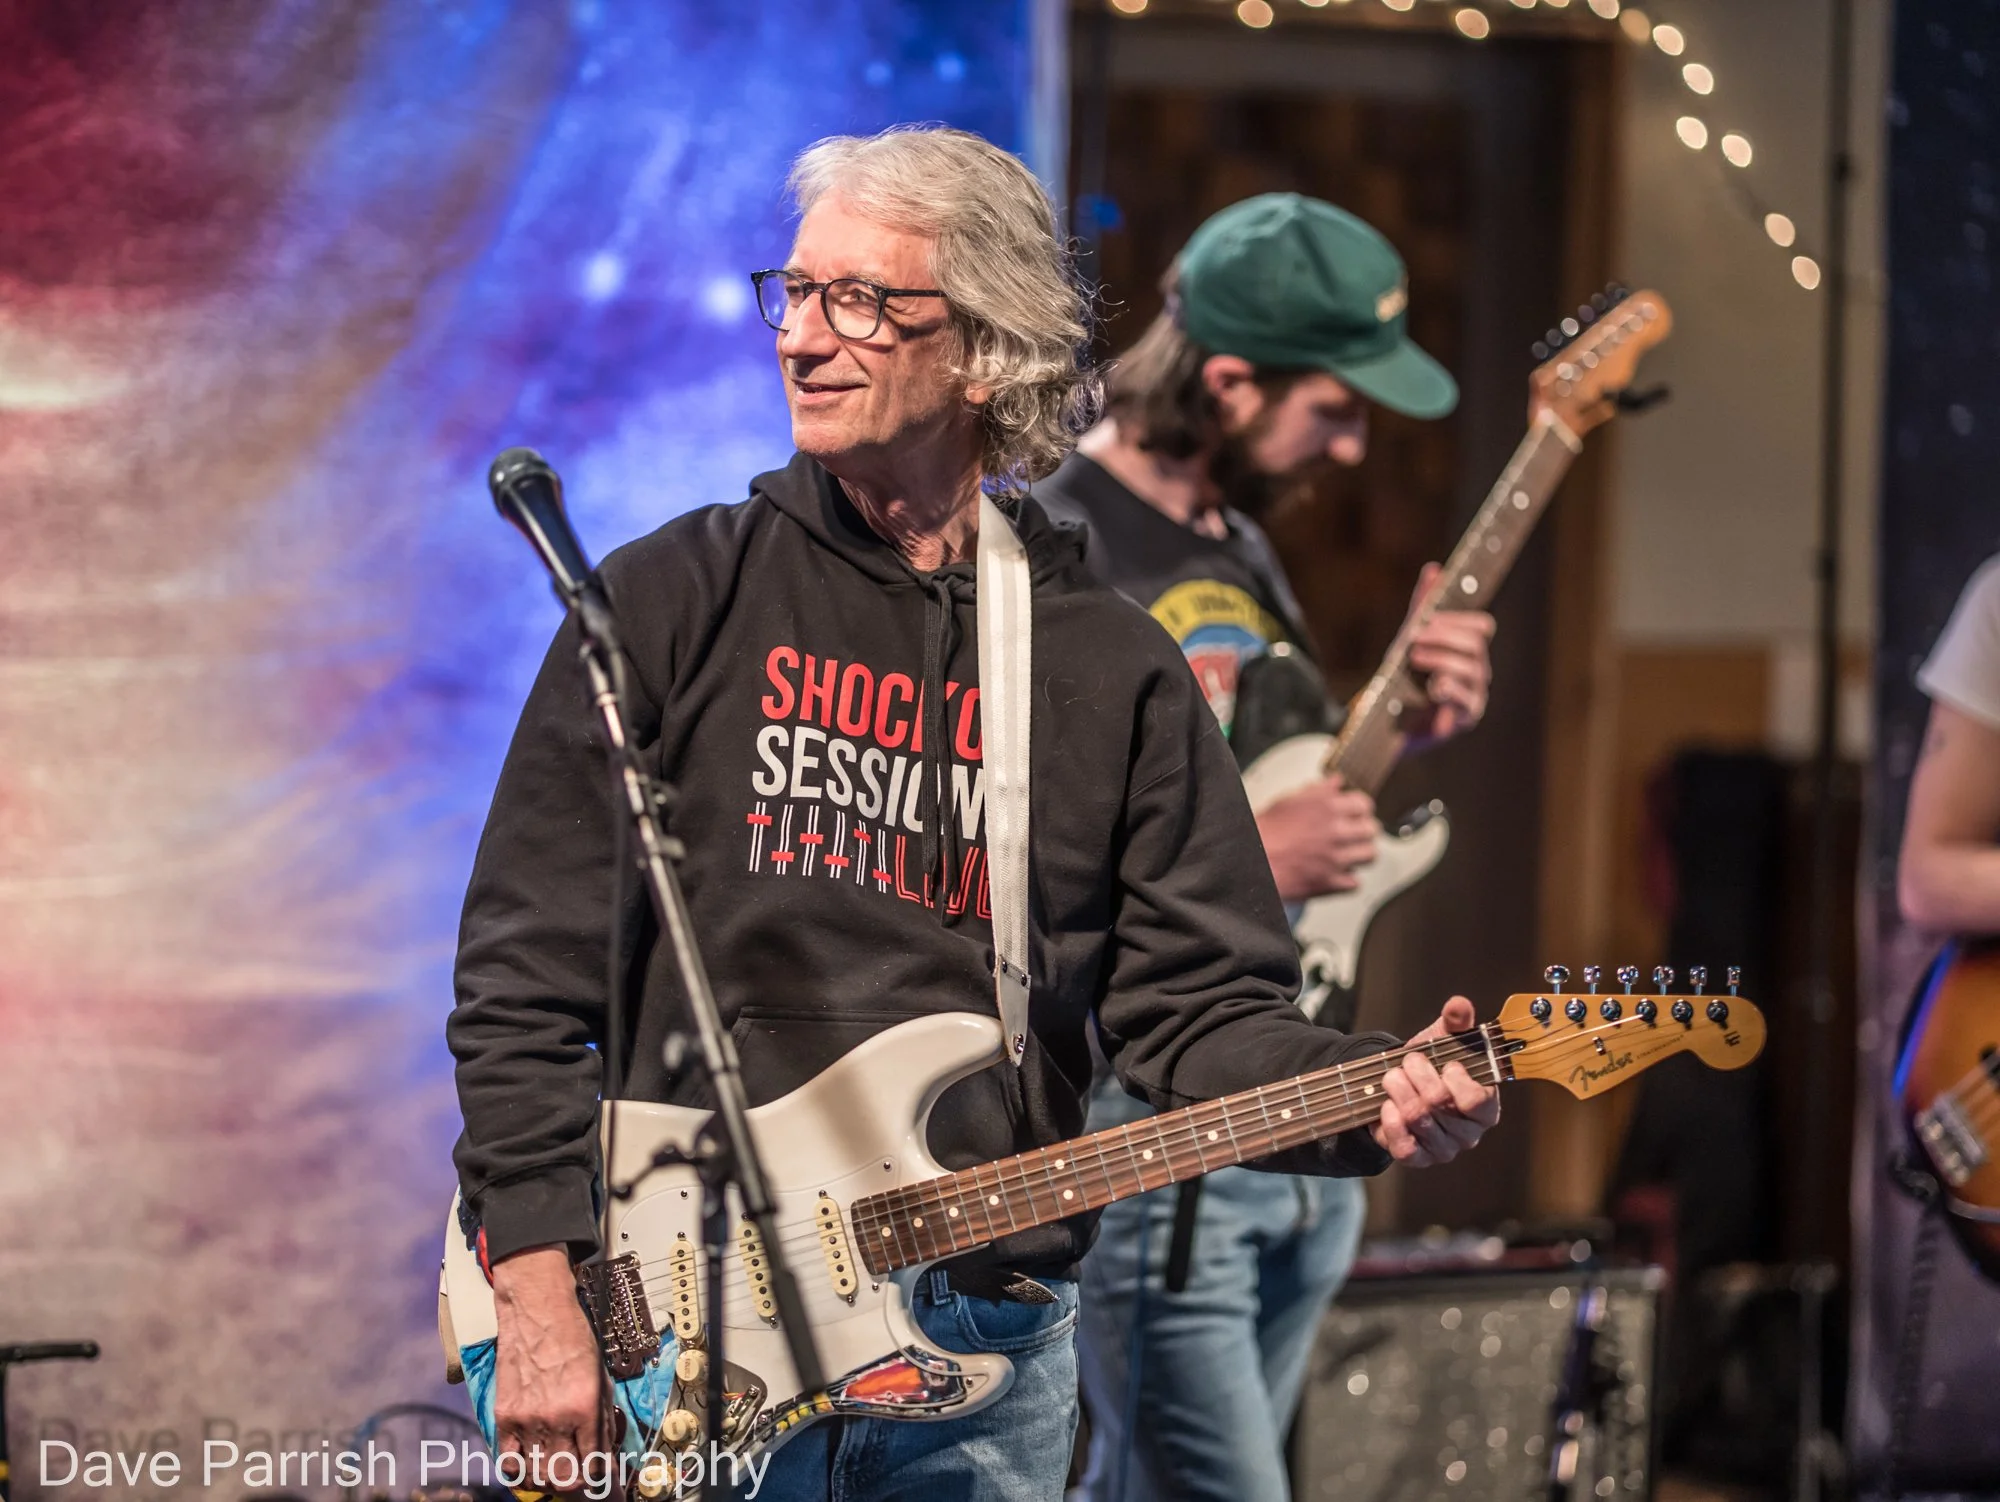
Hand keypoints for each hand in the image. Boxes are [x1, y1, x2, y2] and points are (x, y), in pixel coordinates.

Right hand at [491, 1245, 604, 1490]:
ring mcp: (527, 1419)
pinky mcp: (504, 1416)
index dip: (606, 1485)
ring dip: (553, 1483)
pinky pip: (509, 1463)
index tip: (610, 1490)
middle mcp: (556, 1418)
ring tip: (562, 1478)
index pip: (596, 1466)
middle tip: (586, 1485)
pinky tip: (533, 1471)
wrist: (537, 1311)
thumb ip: (603, 1422)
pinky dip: (523, 1475)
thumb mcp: (601, 1379)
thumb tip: (606, 1458)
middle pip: (566, 1480)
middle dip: (580, 1490)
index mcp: (586, 1407)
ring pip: (539, 1476)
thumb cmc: (573, 1339)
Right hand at [1256, 774, 1380, 901]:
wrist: (1251, 862)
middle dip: (1363, 831)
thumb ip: (1317, 791)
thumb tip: (1336, 782)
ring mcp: (1336, 858)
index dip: (1360, 809)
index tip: (1355, 813)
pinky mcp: (1331, 882)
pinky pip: (1355, 883)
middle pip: (1371, 830)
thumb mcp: (1288, 801)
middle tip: (1352, 834)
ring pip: (1370, 855)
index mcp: (1327, 807)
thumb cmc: (1265, 832)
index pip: (1364, 804)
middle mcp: (1336, 831)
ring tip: (1348, 853)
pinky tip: (1337, 873)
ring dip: (1360, 854)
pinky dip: (1348, 880)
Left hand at [1371, 996, 1500, 1165]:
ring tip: (1392, 1077)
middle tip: (1407, 1063)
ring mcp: (1444, 1149)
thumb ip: (1456, 1022)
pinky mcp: (1418, 1159)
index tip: (1446, 1063)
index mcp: (1486, 1106)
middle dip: (1416, 1075)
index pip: (1477, 1101)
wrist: (1404, 1086)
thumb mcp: (1445, 1039)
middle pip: (1438, 1104)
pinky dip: (1390, 1122)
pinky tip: (1386, 1106)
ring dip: (1398, 1090)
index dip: (1456, 1080)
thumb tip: (1459, 1005)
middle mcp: (1468, 1133)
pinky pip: (1404, 1148)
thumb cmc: (1433, 1064)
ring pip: (1417, 1119)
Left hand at [1402, 563, 1495, 745]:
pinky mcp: (1464, 718)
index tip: (1427, 620)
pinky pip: (1468, 702)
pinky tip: (1433, 687)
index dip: (1457, 619)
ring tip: (1415, 659)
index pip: (1481, 625)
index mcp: (1468, 649)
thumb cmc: (1404, 679)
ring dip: (1442, 659)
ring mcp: (1474, 695)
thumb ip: (1423, 606)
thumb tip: (1433, 569)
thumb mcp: (1409, 638)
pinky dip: (1451, 690)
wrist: (1387, 721)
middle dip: (1445, 637)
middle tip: (1415, 639)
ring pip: (1473, 670)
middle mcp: (1477, 671)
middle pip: (1476, 645)